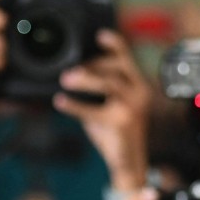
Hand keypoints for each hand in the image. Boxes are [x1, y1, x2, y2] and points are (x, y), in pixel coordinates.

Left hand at [54, 30, 151, 192]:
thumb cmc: (116, 134)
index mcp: (138, 87)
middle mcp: (139, 94)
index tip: (100, 35)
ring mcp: (132, 108)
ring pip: (109, 85)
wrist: (127, 163)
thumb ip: (95, 94)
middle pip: (117, 69)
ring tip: (65, 80)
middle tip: (68, 72)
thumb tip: (71, 77)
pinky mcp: (122, 123)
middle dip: (92, 66)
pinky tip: (60, 102)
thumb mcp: (106, 108)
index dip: (116, 46)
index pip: (128, 60)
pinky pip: (94, 111)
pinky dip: (74, 105)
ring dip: (86, 80)